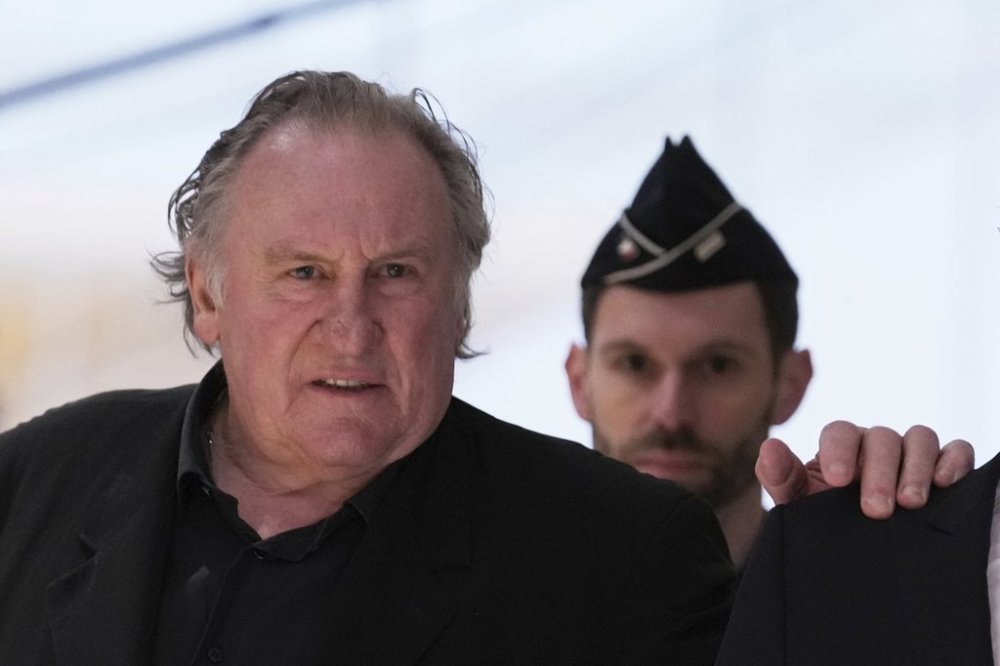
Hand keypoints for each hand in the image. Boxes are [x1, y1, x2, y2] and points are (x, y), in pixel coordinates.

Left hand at [756, 420, 974, 518]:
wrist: (857, 549)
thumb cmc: (825, 519)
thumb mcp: (799, 504)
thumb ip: (781, 477)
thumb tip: (769, 447)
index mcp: (840, 446)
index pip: (839, 432)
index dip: (838, 451)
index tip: (837, 481)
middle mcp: (876, 444)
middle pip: (881, 438)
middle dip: (879, 472)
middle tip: (875, 509)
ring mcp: (911, 452)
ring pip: (919, 438)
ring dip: (917, 468)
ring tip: (910, 503)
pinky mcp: (944, 464)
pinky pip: (955, 449)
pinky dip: (954, 460)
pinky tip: (946, 483)